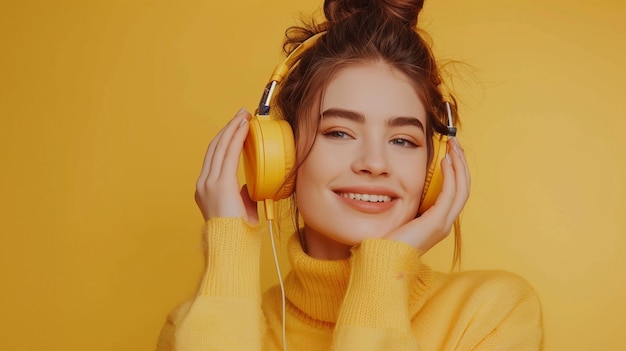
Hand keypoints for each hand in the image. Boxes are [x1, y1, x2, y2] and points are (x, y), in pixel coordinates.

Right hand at [195, 108, 258, 223]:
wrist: (233, 246)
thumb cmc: (238, 233)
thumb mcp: (240, 210)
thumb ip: (242, 196)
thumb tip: (247, 186)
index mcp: (206, 189)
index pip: (214, 158)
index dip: (224, 140)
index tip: (236, 127)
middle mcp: (204, 183)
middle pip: (215, 148)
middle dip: (228, 129)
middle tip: (241, 115)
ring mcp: (209, 183)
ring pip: (220, 147)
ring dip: (232, 129)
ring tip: (243, 116)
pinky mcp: (220, 183)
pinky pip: (229, 154)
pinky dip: (236, 138)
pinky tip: (243, 128)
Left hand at [385, 137, 470, 252]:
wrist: (383, 262)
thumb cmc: (387, 242)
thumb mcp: (400, 218)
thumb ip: (407, 205)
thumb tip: (399, 187)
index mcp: (438, 222)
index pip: (455, 192)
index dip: (456, 171)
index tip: (450, 152)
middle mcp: (445, 223)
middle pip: (463, 187)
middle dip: (461, 163)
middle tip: (455, 144)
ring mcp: (443, 223)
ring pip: (461, 189)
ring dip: (459, 165)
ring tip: (454, 147)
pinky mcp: (436, 222)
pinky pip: (450, 194)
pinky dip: (450, 175)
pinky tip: (446, 161)